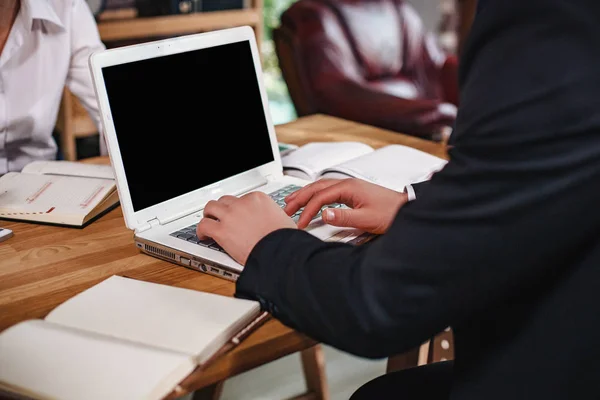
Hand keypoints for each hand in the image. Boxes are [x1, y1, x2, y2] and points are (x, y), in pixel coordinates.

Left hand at [196, 193, 296, 264]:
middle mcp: (242, 204)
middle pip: (225, 201)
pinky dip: (201, 230)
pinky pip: (204, 225)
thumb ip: (272, 216)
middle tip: (220, 217)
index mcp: (258, 199)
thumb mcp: (282, 219)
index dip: (237, 208)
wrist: (279, 251)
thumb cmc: (284, 239)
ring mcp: (230, 216)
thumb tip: (273, 221)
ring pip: (210, 208)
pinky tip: (204, 236)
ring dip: (209, 215)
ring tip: (208, 223)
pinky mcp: (222, 231)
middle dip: (222, 209)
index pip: (242, 198)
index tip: (236, 215)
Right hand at [284, 178, 407, 233]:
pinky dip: (316, 195)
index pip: (320, 198)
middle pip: (316, 188)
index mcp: (348, 188)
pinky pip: (328, 190)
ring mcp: (350, 187)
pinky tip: (313, 200)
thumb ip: (344, 217)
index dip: (307, 211)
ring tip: (292, 202)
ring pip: (321, 187)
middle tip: (286, 209)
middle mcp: (347, 184)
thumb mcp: (366, 219)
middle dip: (299, 198)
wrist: (406, 208)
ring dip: (305, 194)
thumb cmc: (390, 213)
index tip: (300, 223)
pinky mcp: (353, 192)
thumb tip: (323, 214)